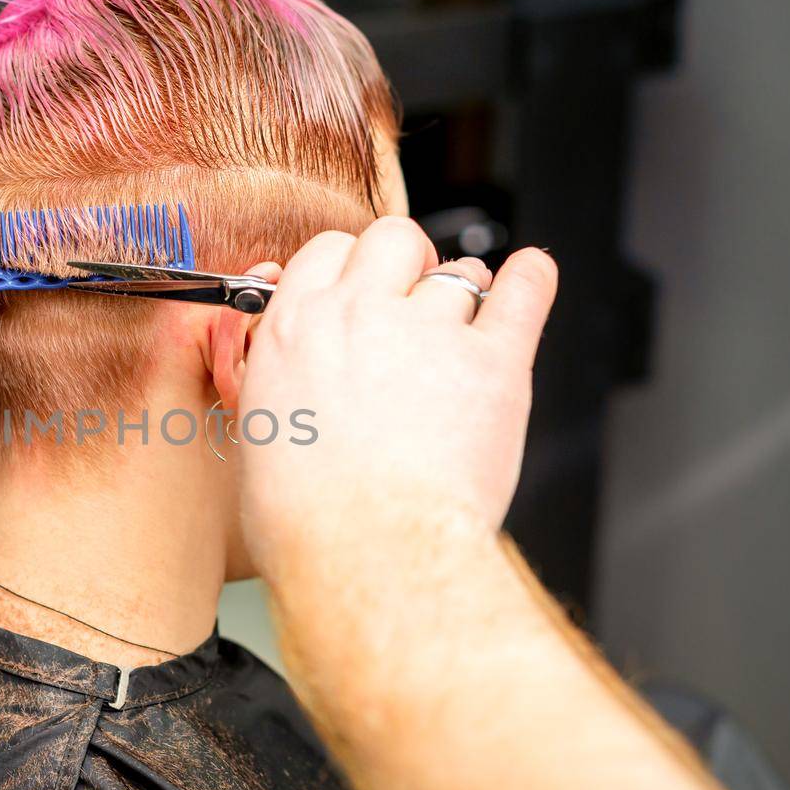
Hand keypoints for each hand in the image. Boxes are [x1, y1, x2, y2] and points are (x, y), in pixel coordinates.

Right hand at [238, 216, 557, 577]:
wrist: (367, 552)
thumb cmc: (307, 518)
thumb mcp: (259, 435)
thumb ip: (281, 386)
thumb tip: (292, 382)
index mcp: (295, 329)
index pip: (327, 251)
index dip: (348, 267)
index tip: (357, 288)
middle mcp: (361, 315)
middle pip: (393, 238)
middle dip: (404, 260)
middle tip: (409, 297)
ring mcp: (431, 333)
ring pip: (458, 275)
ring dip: (462, 292)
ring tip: (464, 324)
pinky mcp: (493, 364)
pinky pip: (523, 294)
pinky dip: (531, 280)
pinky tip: (530, 277)